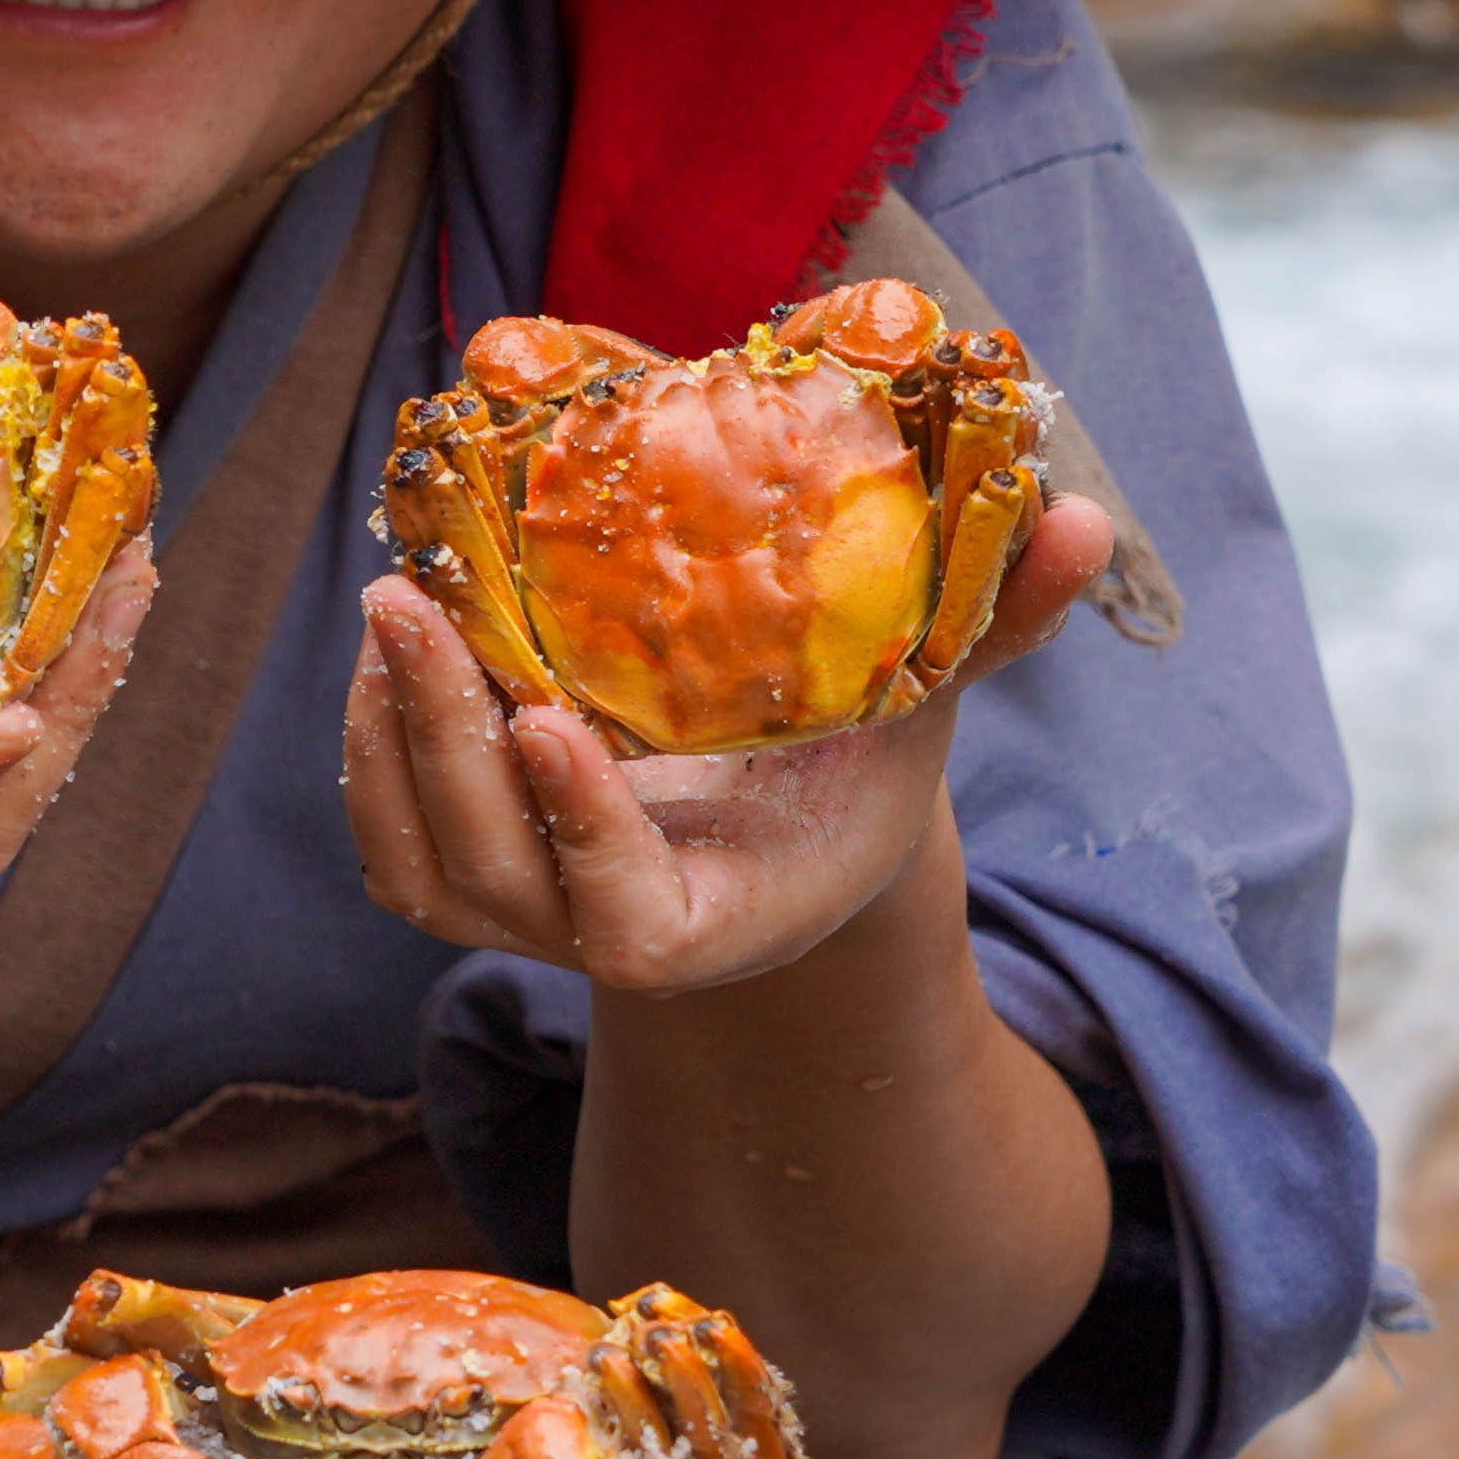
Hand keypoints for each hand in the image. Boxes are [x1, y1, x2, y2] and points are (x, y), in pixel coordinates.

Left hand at [341, 495, 1112, 994]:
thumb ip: (992, 623)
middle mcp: (608, 935)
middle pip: (491, 870)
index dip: (584, 829)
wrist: (770, 840)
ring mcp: (521, 921)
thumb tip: (1088, 523)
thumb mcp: (922, 702)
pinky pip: (389, 839)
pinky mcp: (464, 883)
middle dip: (444, 736)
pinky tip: (388, 645)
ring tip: (397, 598)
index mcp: (719, 920)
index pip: (627, 912)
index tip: (555, 722)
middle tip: (414, 599)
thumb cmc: (849, 767)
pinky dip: (370, 747)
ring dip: (393, 730)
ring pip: (420, 856)